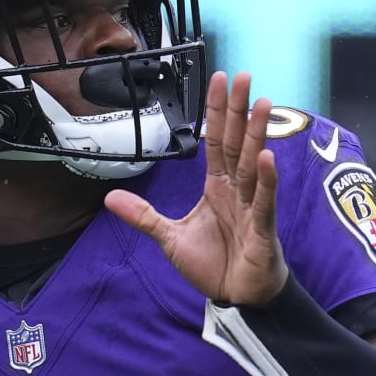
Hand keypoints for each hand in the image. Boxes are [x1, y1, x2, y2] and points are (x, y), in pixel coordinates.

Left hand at [104, 71, 288, 303]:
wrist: (236, 298)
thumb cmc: (213, 264)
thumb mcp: (169, 237)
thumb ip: (143, 215)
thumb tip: (110, 198)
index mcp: (216, 187)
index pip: (216, 141)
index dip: (216, 112)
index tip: (219, 80)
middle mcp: (236, 190)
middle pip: (236, 143)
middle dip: (238, 110)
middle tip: (242, 76)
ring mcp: (251, 207)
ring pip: (252, 164)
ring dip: (256, 134)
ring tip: (260, 102)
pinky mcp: (261, 229)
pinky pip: (263, 202)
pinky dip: (265, 180)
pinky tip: (266, 157)